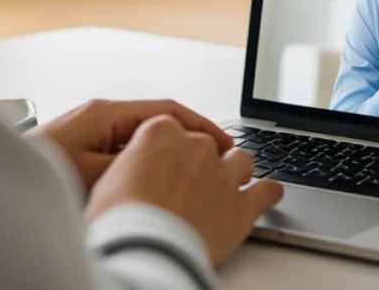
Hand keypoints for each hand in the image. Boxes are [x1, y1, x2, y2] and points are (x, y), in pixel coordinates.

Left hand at [26, 98, 232, 193]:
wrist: (3, 179)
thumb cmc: (39, 170)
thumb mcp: (94, 172)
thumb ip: (133, 164)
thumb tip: (168, 164)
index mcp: (106, 113)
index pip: (167, 110)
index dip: (200, 125)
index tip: (222, 141)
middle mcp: (101, 118)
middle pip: (157, 124)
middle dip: (188, 142)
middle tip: (215, 162)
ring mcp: (93, 134)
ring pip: (142, 142)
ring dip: (166, 156)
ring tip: (191, 177)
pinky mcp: (85, 151)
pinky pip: (126, 155)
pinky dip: (146, 166)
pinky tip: (155, 187)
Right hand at [85, 114, 284, 265]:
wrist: (140, 248)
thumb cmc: (119, 218)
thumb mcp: (109, 178)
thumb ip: (133, 165)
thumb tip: (136, 175)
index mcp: (161, 132)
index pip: (176, 130)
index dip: (175, 150)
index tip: (172, 164)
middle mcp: (196, 147)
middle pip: (208, 145)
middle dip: (203, 164)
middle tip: (192, 187)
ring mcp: (222, 175)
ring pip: (241, 161)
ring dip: (236, 172)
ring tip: (228, 189)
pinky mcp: (241, 207)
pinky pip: (267, 191)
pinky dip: (269, 192)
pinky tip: (269, 194)